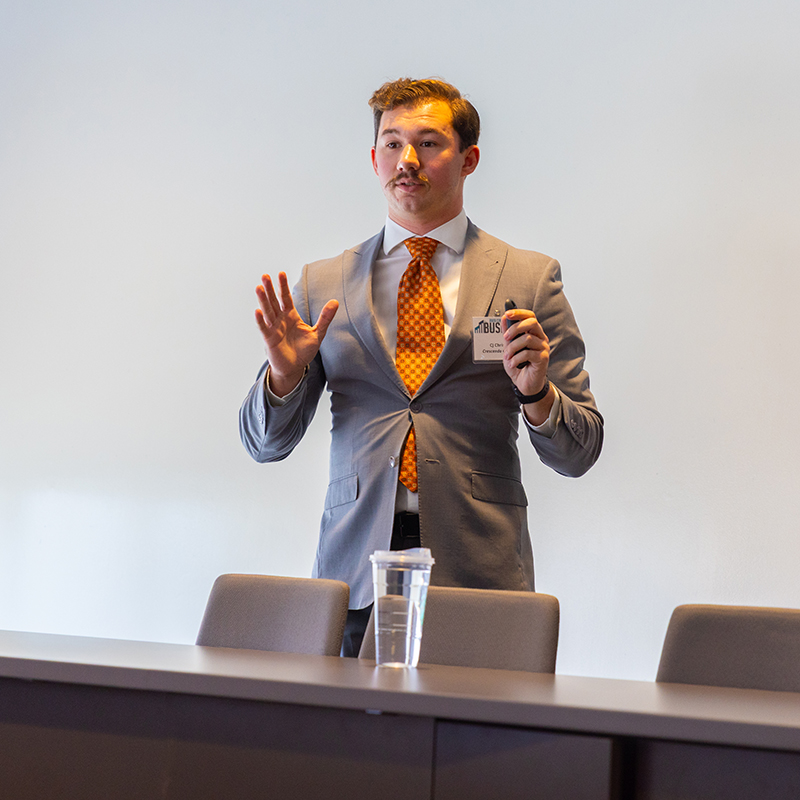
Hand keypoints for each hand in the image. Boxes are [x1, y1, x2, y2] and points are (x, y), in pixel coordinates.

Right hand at [255, 272, 338, 395]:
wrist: (295, 367)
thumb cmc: (304, 350)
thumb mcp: (318, 333)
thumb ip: (325, 318)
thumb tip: (335, 301)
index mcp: (291, 315)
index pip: (286, 298)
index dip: (283, 286)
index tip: (281, 273)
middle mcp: (280, 319)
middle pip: (274, 301)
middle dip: (270, 289)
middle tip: (265, 275)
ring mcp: (273, 328)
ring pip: (267, 312)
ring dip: (263, 300)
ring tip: (259, 288)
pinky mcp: (269, 340)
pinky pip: (263, 328)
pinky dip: (260, 320)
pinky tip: (257, 311)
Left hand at [501, 309, 552, 421]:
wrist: (525, 384)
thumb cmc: (519, 365)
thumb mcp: (509, 348)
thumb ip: (507, 334)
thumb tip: (504, 318)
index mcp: (533, 333)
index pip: (530, 316)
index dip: (519, 312)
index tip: (507, 313)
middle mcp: (540, 338)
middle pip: (532, 323)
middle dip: (515, 328)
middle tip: (505, 338)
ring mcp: (543, 348)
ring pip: (527, 339)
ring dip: (512, 348)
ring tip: (507, 356)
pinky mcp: (543, 358)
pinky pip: (527, 353)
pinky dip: (516, 358)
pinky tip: (512, 363)